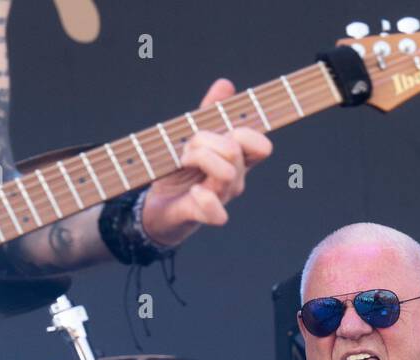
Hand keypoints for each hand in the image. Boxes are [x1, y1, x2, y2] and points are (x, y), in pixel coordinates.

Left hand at [139, 78, 272, 247]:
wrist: (159, 206)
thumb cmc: (181, 171)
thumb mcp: (194, 137)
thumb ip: (210, 112)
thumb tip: (226, 84)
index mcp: (237, 159)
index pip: (259, 145)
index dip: (247, 134)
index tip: (225, 129)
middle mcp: (235, 179)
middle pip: (235, 151)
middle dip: (206, 140)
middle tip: (187, 147)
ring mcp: (221, 198)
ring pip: (228, 174)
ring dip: (200, 159)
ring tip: (182, 162)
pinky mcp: (202, 215)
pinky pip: (217, 213)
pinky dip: (207, 199)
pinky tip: (195, 190)